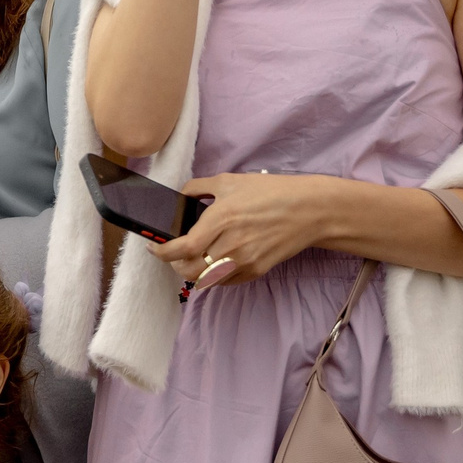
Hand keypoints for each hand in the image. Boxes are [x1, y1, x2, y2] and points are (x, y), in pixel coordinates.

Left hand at [149, 173, 341, 288]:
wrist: (308, 211)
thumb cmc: (271, 192)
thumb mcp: (231, 181)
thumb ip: (199, 187)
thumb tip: (180, 196)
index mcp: (222, 218)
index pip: (183, 247)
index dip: (162, 252)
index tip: (154, 247)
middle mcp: (231, 243)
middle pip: (190, 269)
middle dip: (175, 265)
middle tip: (171, 254)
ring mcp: (244, 261)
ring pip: (205, 279)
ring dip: (192, 272)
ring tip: (190, 259)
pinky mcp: (255, 271)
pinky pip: (224, 281)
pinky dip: (212, 275)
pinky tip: (213, 261)